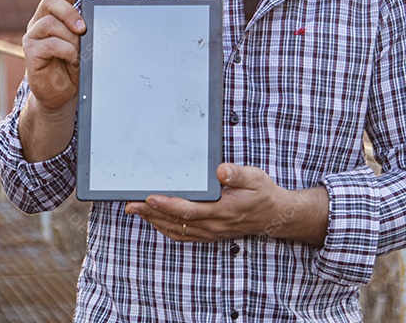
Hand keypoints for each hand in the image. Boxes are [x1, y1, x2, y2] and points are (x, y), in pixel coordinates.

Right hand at [22, 0, 91, 110]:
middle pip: (50, 1)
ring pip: (50, 23)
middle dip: (70, 12)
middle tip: (83, 29)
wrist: (61, 94)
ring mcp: (32, 37)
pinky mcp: (30, 53)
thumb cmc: (73, 66)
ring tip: (78, 52)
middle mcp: (40, 22)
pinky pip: (49, 44)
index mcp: (54, 15)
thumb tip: (98, 19)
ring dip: (70, 37)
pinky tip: (72, 59)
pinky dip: (66, 50)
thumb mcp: (83, 44)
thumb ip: (85, 29)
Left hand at [124, 164, 327, 245]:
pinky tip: (155, 220)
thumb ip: (238, 175)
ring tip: (136, 211)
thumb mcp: (255, 178)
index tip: (149, 198)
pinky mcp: (209, 234)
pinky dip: (165, 228)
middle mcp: (214, 225)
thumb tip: (222, 171)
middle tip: (130, 205)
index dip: (167, 205)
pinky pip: (182, 234)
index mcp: (223, 210)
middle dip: (151, 214)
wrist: (275, 216)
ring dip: (154, 221)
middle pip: (176, 222)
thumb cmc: (263, 194)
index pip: (189, 210)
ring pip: (177, 230)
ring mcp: (211, 232)